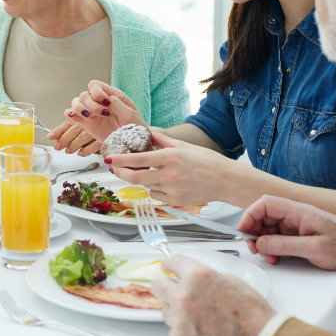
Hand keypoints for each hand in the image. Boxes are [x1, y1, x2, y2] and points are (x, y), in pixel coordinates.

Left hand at [47, 120, 101, 155]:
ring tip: (68, 151)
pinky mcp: (104, 137)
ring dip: (74, 145)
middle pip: (74, 130)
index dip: (58, 130)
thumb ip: (66, 127)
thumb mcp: (80, 121)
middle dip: (64, 139)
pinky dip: (87, 150)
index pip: (68, 123)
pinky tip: (81, 153)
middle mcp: (88, 122)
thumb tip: (52, 136)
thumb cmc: (94, 121)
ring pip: (83, 137)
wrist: (112, 118)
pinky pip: (95, 144)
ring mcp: (97, 129)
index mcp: (81, 116)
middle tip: (58, 146)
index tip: (50, 136)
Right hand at [63, 81, 144, 142]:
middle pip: (84, 95)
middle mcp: (99, 102)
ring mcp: (91, 113)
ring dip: (80, 109)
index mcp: (111, 96)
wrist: (132, 145)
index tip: (106, 102)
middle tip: (104, 114)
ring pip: (76, 102)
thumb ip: (118, 104)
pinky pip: (71, 114)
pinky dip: (70, 114)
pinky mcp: (86, 124)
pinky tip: (77, 118)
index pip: (95, 85)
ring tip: (90, 117)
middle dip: (92, 104)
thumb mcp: (131, 115)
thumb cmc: (135, 128)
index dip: (97, 91)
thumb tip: (107, 99)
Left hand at [108, 131, 231, 204]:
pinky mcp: (175, 201)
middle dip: (121, 173)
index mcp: (170, 157)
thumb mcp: (183, 146)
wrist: (226, 180)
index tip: (109, 158)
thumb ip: (162, 141)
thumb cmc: (207, 161)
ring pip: (145, 186)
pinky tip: (164, 182)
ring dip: (141, 179)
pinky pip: (156, 195)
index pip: (137, 160)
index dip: (120, 160)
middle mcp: (169, 174)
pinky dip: (155, 188)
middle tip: (116, 168)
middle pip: (135, 177)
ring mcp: (172, 190)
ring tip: (148, 171)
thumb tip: (146, 134)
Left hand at [150, 255, 275, 335]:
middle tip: (176, 291)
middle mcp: (183, 296)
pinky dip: (183, 333)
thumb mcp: (231, 281)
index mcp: (197, 277)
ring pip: (165, 310)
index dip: (171, 264)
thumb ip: (205, 277)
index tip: (169, 267)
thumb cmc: (252, 314)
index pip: (171, 262)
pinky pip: (173, 332)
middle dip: (166, 286)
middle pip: (157, 285)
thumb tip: (192, 277)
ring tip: (199, 318)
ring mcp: (179, 321)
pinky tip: (201, 334)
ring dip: (176, 311)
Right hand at [238, 195, 335, 270]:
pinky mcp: (298, 233)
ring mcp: (297, 224)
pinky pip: (277, 236)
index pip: (265, 204)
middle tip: (256, 249)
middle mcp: (296, 215)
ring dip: (263, 242)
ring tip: (270, 257)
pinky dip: (272, 246)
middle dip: (255, 232)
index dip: (250, 215)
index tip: (243, 230)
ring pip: (268, 227)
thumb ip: (284, 245)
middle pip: (263, 216)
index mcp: (299, 212)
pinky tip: (277, 256)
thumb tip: (260, 243)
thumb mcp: (314, 249)